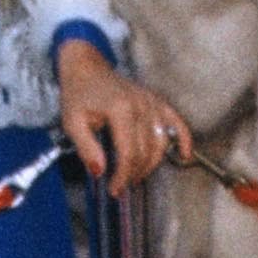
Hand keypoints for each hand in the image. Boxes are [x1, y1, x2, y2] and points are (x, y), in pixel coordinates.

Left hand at [54, 39, 194, 188]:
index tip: (115, 189)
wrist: (86, 68)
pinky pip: (177, 123)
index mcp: (120, 109)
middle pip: (146, 152)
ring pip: (161, 144)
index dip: (123, 176)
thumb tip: (99, 171)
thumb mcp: (72, 122)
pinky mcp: (158, 102)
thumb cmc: (79, 94)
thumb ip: (86, 147)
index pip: (129, 153)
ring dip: (151, 164)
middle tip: (122, 185)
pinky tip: (184, 155)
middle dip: (134, 173)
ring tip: (136, 174)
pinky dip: (184, 140)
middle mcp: (141, 105)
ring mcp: (152, 103)